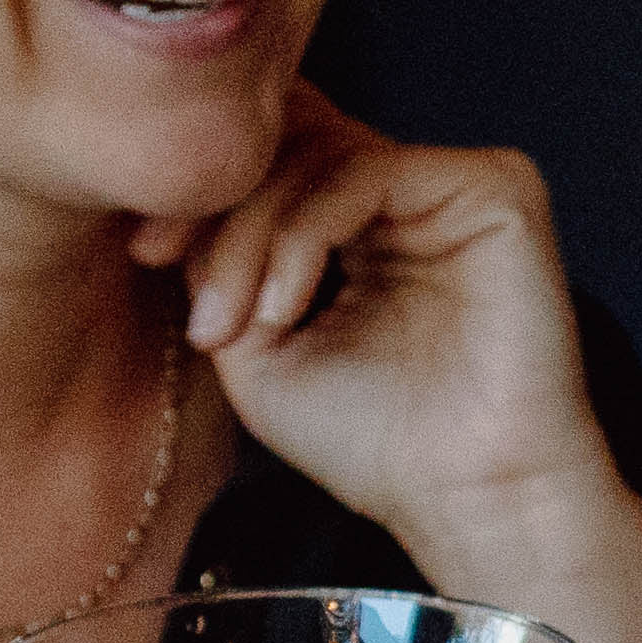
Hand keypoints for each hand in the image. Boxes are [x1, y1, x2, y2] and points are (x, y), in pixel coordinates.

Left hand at [142, 86, 641, 592]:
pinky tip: (287, 304)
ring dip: (255, 235)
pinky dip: (309, 230)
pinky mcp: (495, 187)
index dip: (202, 192)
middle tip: (201, 311)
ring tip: (240, 323)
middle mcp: (410, 193)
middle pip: (288, 143)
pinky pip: (370, 169)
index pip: (273, 158)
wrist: (472, 498)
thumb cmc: (376, 444)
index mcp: (363, 223)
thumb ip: (217, 264)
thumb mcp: (256, 350)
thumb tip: (173, 194)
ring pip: (320, 153)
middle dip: (220, 218)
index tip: (146, 254)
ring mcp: (453, 185)